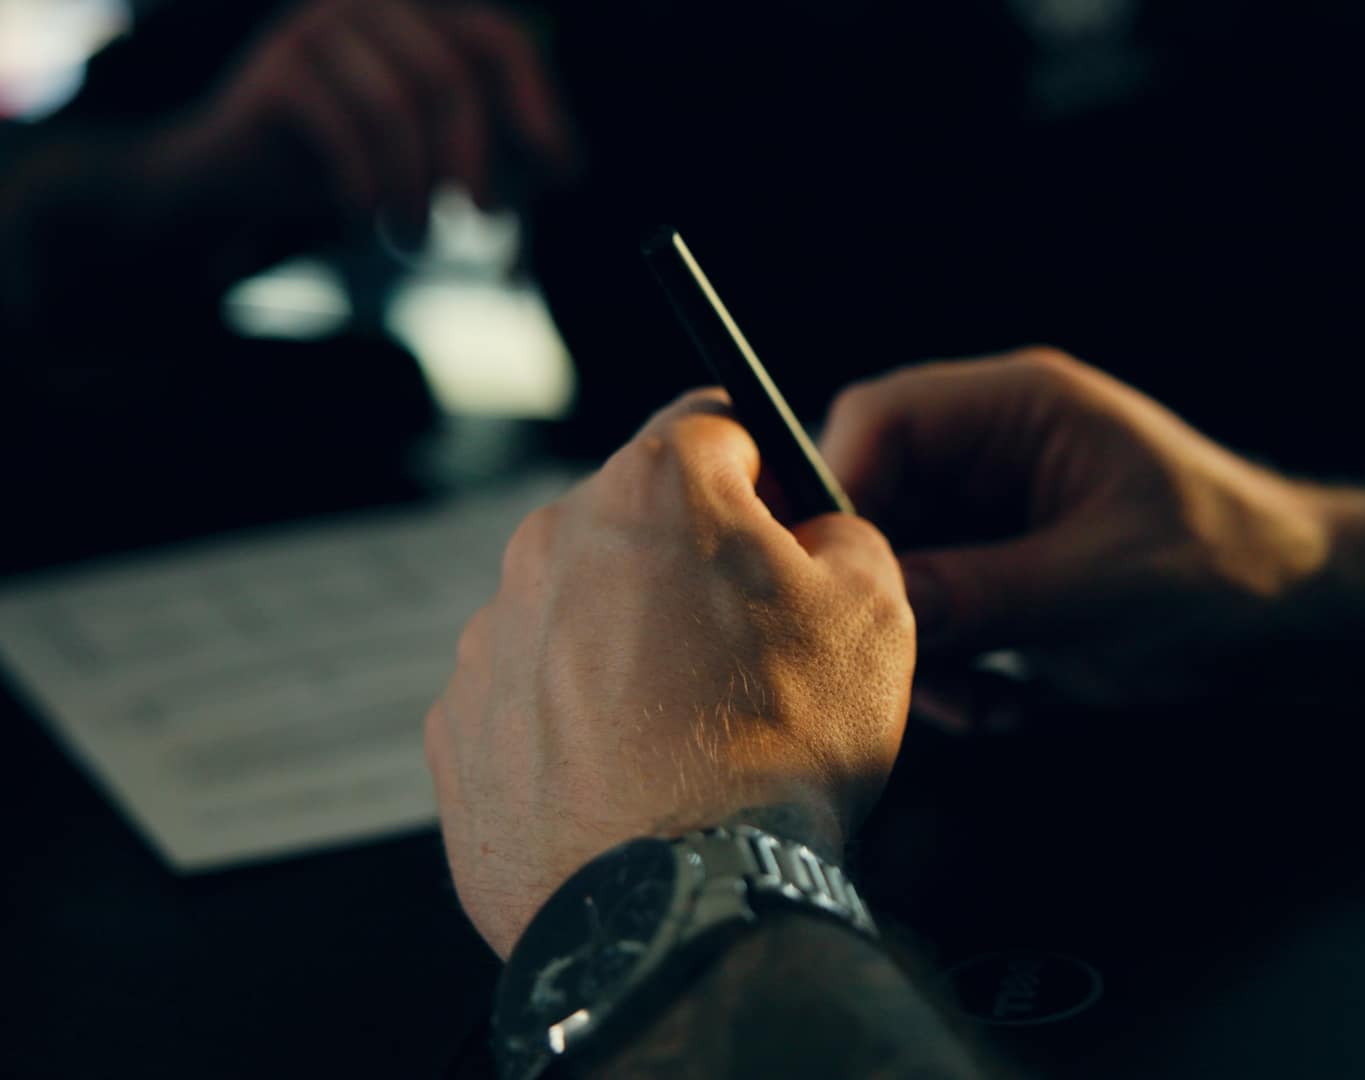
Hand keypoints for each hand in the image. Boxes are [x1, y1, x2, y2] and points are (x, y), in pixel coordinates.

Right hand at [154, 0, 574, 221]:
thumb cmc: (352, 167)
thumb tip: (569, 168)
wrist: (232, 180)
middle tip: (482, 218)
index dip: (538, 103)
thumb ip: (501, 153)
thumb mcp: (437, 158)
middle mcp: (371, 4)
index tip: (561, 173)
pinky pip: (344, 132)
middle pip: (450, 75)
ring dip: (417, 188)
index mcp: (421, 14)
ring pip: (396, 108)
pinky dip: (366, 191)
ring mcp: (316, 26)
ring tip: (416, 238)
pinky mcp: (275, 69)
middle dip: (476, 157)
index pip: (499, 39)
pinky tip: (365, 225)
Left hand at [426, 391, 914, 956]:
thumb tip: (815, 538)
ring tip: (693, 734)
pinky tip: (636, 779)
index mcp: (652, 492)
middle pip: (638, 526)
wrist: (680, 902)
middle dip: (692, 570)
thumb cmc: (778, 749)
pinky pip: (533, 701)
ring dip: (632, 649)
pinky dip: (580, 724)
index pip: (714, 426)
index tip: (784, 523)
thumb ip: (846, 536)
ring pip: (581, 615)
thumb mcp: (877, 612)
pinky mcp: (460, 734)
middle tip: (752, 651)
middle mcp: (550, 548)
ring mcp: (490, 643)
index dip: (766, 472)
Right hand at [818, 347, 1338, 705]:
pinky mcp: (1010, 575)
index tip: (833, 581)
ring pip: (900, 572)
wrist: (1310, 623)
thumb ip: (979, 593)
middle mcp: (999, 452)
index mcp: (1021, 410)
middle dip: (886, 594)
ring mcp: (1001, 515)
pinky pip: (941, 616)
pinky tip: (1006, 708)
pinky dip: (958, 672)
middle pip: (876, 504)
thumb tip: (869, 604)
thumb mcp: (1099, 588)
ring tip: (978, 704)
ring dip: (924, 649)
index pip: (881, 420)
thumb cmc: (1232, 574)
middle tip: (909, 670)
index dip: (836, 493)